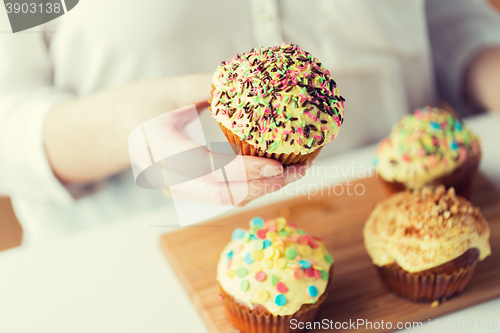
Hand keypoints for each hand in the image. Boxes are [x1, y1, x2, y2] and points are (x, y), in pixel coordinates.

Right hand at [45, 73, 307, 205]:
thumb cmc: (145, 103)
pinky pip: (223, 196)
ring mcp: (178, 190)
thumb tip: (246, 79)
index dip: (245, 171)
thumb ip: (204, 86)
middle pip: (223, 194)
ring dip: (263, 190)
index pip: (209, 170)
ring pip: (227, 200)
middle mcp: (169, 179)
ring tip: (295, 174)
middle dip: (264, 187)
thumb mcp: (169, 89)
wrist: (123, 126)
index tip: (277, 166)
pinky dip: (252, 189)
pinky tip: (274, 176)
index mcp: (161, 151)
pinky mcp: (188, 192)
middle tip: (298, 171)